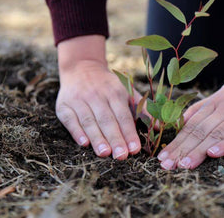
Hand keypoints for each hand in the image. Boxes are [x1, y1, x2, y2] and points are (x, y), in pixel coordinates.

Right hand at [56, 35, 141, 158]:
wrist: (81, 67)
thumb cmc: (108, 86)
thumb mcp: (127, 92)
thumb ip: (142, 108)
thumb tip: (159, 125)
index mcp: (115, 93)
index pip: (123, 116)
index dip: (129, 132)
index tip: (135, 149)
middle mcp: (96, 95)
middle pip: (107, 120)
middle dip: (115, 138)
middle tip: (121, 156)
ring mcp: (79, 100)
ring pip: (89, 121)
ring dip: (97, 138)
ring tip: (105, 153)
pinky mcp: (63, 106)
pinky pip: (70, 120)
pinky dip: (77, 132)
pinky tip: (84, 144)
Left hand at [157, 43, 223, 169]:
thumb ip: (208, 106)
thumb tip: (186, 119)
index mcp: (217, 100)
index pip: (192, 123)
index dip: (176, 140)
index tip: (162, 156)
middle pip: (200, 129)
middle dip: (181, 148)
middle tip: (166, 165)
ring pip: (217, 132)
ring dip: (198, 149)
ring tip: (183, 165)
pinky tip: (215, 154)